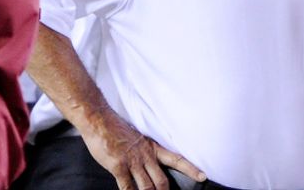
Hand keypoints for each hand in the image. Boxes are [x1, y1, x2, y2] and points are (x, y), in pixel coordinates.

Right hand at [82, 108, 205, 189]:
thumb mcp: (138, 139)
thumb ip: (144, 152)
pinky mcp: (118, 166)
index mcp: (153, 148)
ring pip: (147, 186)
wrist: (101, 120)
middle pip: (162, 179)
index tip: (203, 176)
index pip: (177, 159)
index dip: (191, 169)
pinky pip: (127, 187)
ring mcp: (132, 162)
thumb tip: (148, 165)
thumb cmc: (117, 130)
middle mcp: (146, 155)